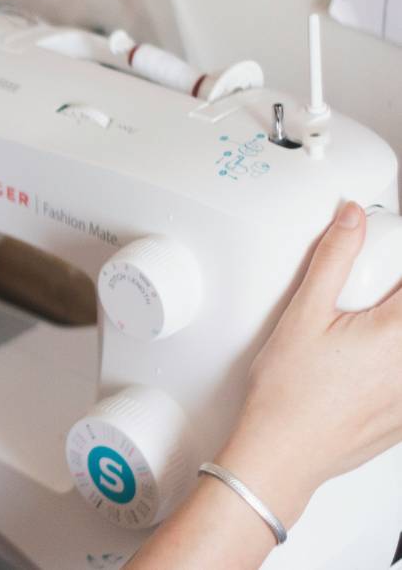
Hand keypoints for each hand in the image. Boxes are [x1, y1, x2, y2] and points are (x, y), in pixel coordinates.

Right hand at [130, 202, 401, 568]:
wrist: (281, 453)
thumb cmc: (286, 395)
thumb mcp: (302, 314)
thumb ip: (332, 258)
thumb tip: (351, 218)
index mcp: (396, 332)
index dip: (389, 273)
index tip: (376, 276)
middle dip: (382, 306)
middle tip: (358, 308)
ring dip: (383, 340)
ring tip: (352, 343)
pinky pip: (400, 382)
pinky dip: (383, 371)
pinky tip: (356, 373)